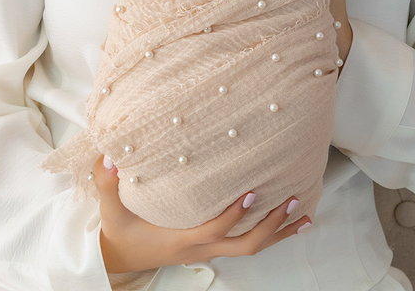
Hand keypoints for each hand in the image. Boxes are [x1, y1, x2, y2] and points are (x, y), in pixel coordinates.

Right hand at [94, 155, 310, 273]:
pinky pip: (247, 243)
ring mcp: (209, 250)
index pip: (214, 230)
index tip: (253, 191)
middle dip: (272, 226)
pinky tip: (289, 221)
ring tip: (306, 215)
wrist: (120, 258)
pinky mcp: (213, 247)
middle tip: (294, 200)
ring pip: (252, 247)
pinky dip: (271, 234)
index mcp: (181, 239)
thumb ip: (108, 183)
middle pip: (245, 245)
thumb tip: (110, 156)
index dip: (235, 215)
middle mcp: (201, 248)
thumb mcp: (110, 209)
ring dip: (279, 233)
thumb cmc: (120, 232)